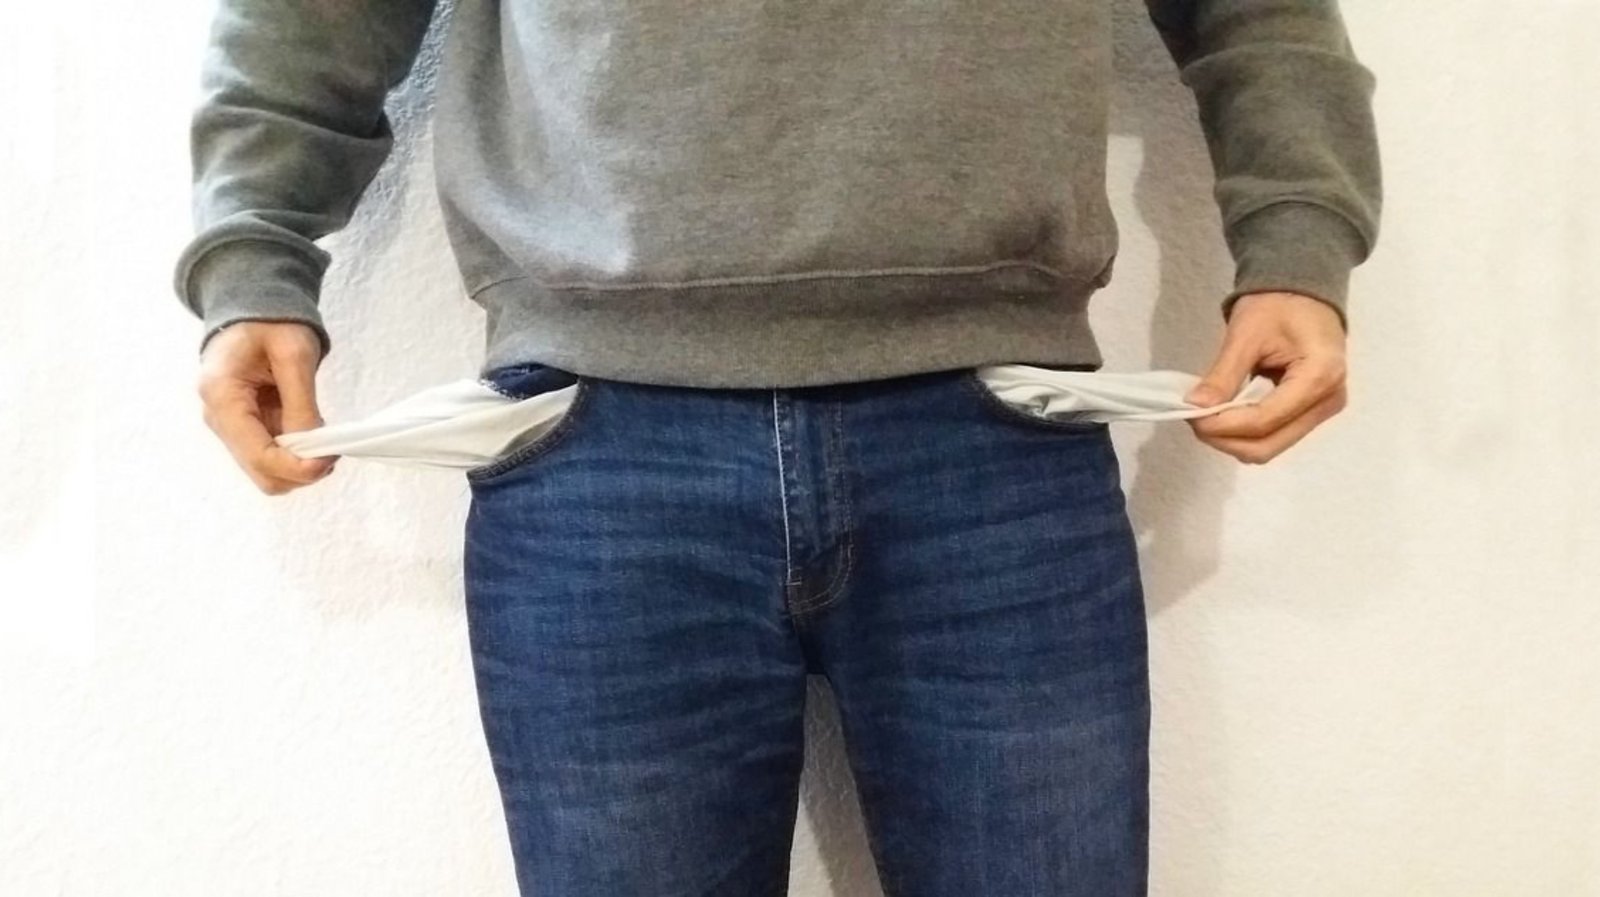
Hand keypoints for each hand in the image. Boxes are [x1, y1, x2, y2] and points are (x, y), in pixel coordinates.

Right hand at [196, 321, 337, 494]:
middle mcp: (218, 418)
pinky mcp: (244, 427)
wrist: (254, 308)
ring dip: (299, 466)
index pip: (258, 455)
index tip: (330, 460)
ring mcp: (230, 425)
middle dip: (299, 471)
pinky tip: (313, 435)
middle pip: (260, 472)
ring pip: (266, 471)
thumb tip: (312, 449)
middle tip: (332, 451)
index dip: (296, 468)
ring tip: (324, 442)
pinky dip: (295, 455)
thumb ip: (301, 403)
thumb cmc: (272, 323)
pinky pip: (271, 456)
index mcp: (222, 397)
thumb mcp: (294, 354)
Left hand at [1184, 290, 1347, 464]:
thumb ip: (1222, 375)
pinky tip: (1225, 415)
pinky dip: (1245, 432)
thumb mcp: (1245, 334)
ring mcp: (1323, 410)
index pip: (1264, 420)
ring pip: (1270, 447)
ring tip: (1207, 416)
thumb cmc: (1277, 304)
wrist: (1302, 292)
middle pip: (1268, 445)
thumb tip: (1195, 407)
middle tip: (1194, 418)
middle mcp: (1328, 401)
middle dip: (1225, 439)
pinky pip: (1274, 436)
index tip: (1189, 414)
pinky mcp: (1312, 413)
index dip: (1222, 425)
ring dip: (1233, 439)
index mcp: (1319, 377)